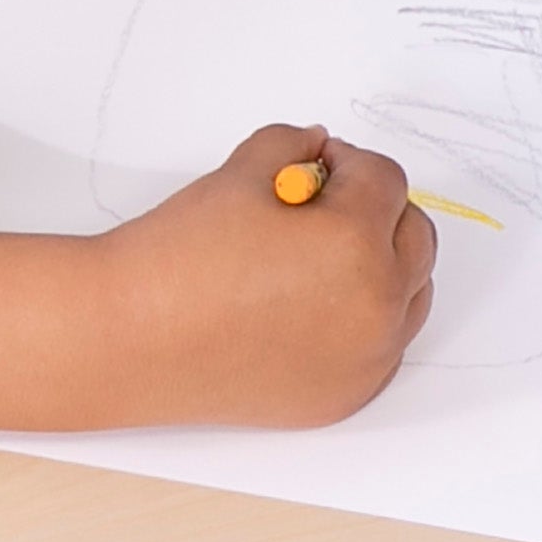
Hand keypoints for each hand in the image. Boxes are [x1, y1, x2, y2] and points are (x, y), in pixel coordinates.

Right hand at [95, 124, 436, 424]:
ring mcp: (367, 359)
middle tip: (325, 209)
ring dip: (383, 266)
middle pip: (415, 237)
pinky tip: (316, 308)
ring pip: (411, 295)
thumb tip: (320, 147)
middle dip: (377, 212)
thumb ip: (292, 145)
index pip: (386, 181)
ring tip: (322, 258)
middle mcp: (377, 305)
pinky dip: (366, 321)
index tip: (317, 167)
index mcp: (356, 242)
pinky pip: (385, 347)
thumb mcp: (240, 172)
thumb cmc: (177, 256)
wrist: (126, 339)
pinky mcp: (347, 396)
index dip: (349, 164)